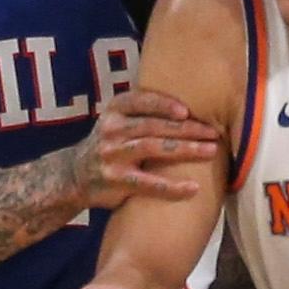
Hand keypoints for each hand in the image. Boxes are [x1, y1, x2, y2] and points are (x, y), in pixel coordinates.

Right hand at [72, 90, 217, 207]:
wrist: (74, 177)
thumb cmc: (110, 146)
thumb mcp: (118, 121)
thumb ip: (144, 113)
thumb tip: (193, 105)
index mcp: (114, 110)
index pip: (140, 100)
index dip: (163, 104)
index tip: (186, 110)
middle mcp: (111, 129)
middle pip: (153, 125)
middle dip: (186, 129)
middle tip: (214, 132)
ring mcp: (112, 155)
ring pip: (152, 148)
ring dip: (185, 150)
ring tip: (210, 151)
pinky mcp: (115, 180)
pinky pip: (148, 183)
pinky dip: (173, 186)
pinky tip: (193, 188)